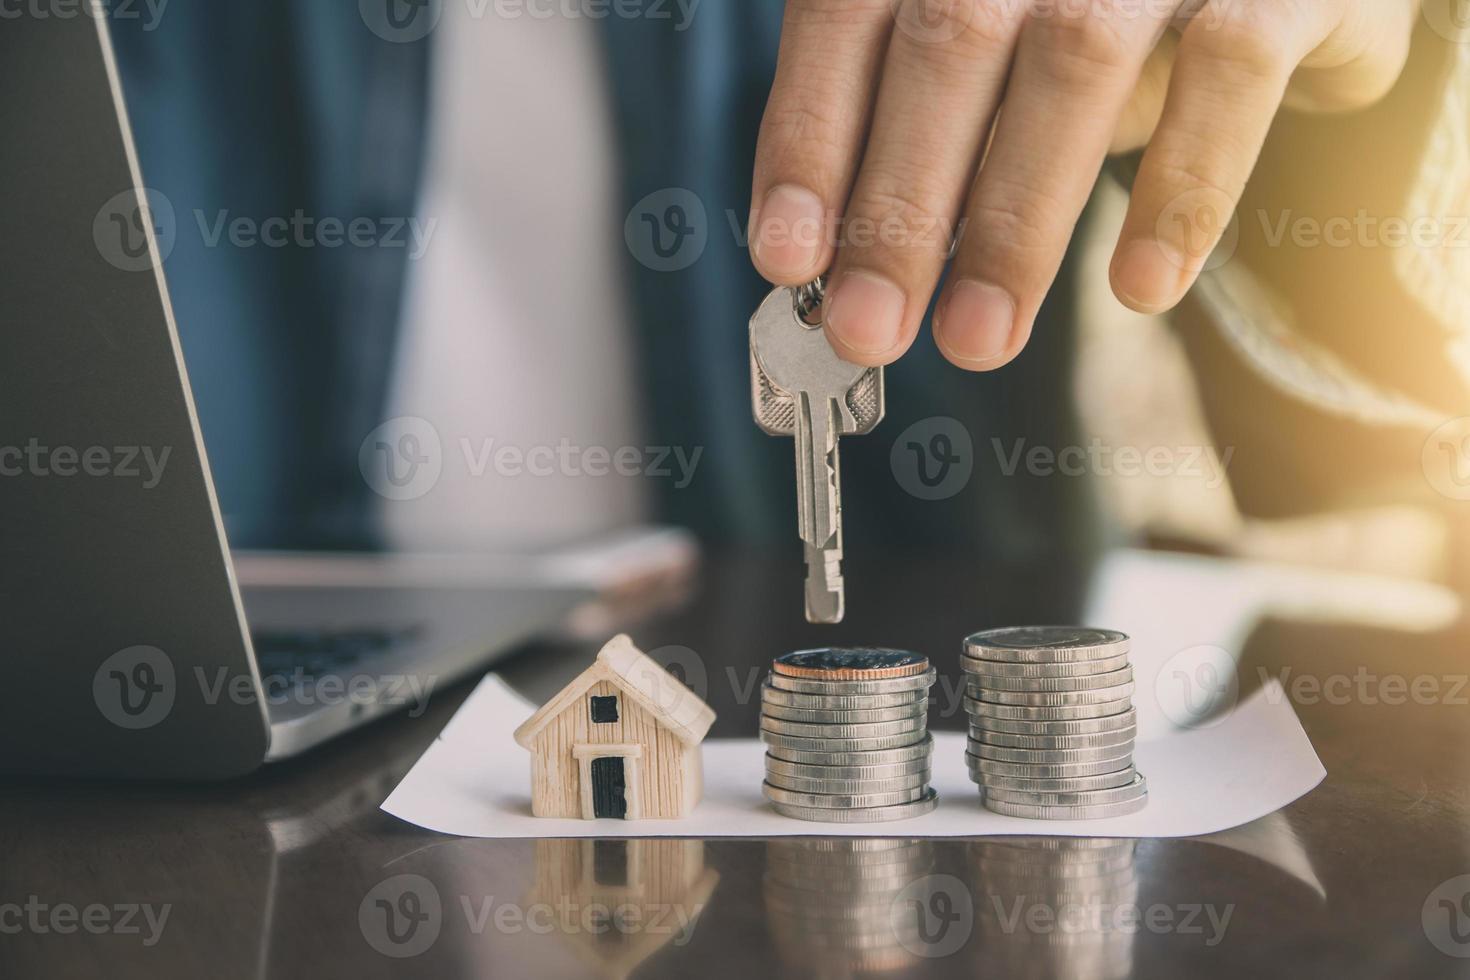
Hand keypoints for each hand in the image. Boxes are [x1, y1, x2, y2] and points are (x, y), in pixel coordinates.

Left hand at [748, 0, 1417, 370]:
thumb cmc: (1119, 23)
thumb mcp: (1001, 63)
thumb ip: (928, 132)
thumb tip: (848, 268)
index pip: (847, 17)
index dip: (810, 139)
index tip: (787, 258)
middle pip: (948, 49)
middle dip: (898, 207)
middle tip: (865, 329)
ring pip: (1070, 66)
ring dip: (1014, 222)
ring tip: (977, 338)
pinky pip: (1228, 74)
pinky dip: (1182, 192)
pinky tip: (1141, 288)